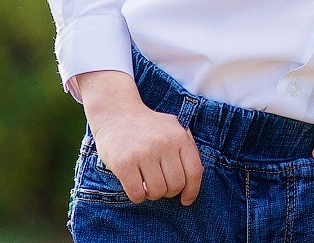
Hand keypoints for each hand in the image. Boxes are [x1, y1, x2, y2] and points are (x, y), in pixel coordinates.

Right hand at [76, 70, 203, 205]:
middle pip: (176, 185)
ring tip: (146, 183)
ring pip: (157, 192)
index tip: (186, 200)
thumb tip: (197, 174)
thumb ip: (186, 146)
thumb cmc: (147, 125)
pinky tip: (135, 185)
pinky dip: (138, 196)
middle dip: (169, 192)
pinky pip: (137, 194)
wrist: (115, 113)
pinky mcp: (123, 163)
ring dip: (152, 194)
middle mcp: (164, 143)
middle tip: (160, 185)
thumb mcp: (172, 127)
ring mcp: (143, 153)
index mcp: (179, 136)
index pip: (194, 171)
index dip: (192, 190)